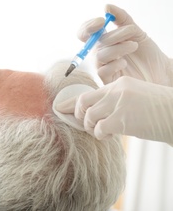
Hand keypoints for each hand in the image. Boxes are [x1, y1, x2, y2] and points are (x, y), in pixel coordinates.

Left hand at [55, 76, 172, 144]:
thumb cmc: (158, 110)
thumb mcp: (134, 99)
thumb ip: (114, 102)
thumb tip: (94, 114)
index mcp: (119, 84)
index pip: (89, 92)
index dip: (72, 104)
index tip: (60, 109)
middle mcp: (116, 91)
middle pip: (83, 103)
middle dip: (80, 116)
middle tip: (88, 125)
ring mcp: (118, 104)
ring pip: (89, 117)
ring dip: (92, 128)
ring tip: (103, 132)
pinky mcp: (122, 119)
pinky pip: (99, 129)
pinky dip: (101, 135)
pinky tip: (111, 135)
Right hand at [78, 4, 171, 85]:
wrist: (160, 71)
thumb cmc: (145, 52)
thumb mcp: (135, 31)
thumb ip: (121, 18)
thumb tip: (106, 6)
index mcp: (101, 42)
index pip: (84, 33)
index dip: (88, 26)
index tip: (103, 21)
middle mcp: (99, 54)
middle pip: (93, 43)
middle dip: (113, 36)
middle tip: (131, 32)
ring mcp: (102, 67)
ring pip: (100, 56)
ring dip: (119, 48)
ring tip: (134, 45)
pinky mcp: (107, 81)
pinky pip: (103, 71)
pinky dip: (115, 64)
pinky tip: (125, 62)